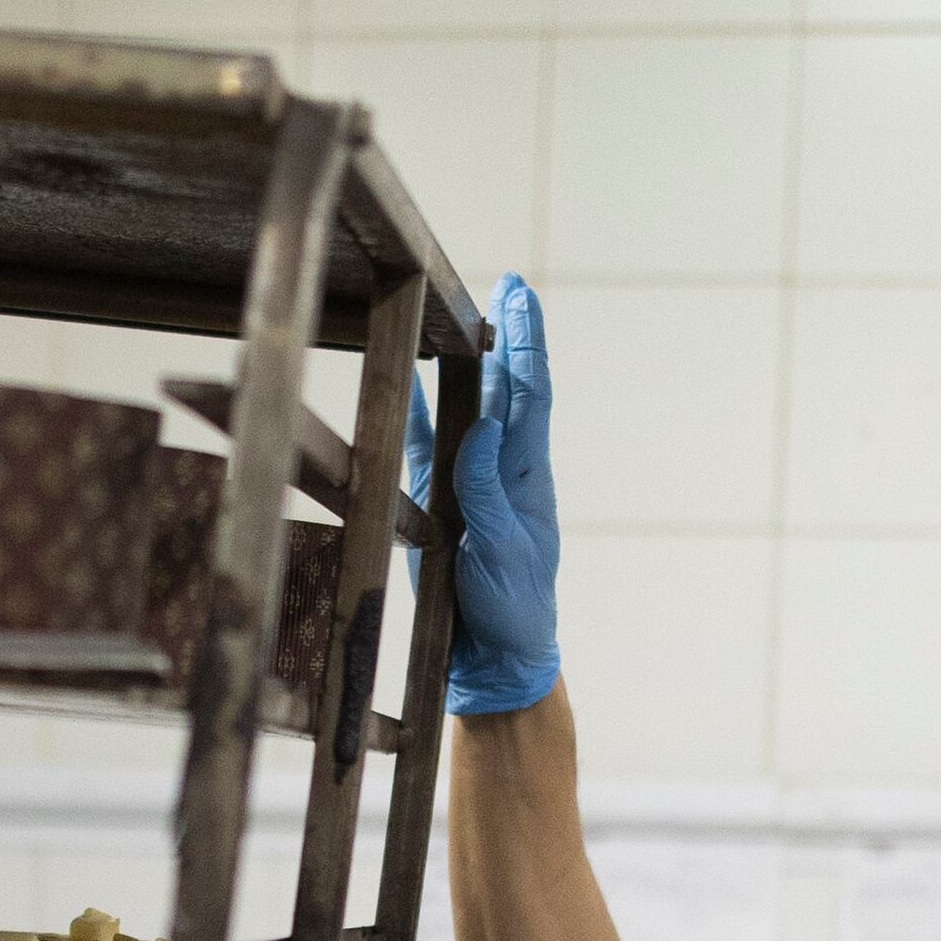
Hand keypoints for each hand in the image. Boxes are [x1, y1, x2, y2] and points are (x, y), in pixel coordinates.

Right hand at [399, 272, 558, 713]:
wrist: (496, 655)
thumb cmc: (513, 607)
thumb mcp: (503, 550)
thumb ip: (488, 490)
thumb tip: (485, 427)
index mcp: (527, 475)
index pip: (529, 394)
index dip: (525, 343)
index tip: (521, 296)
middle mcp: (502, 468)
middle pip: (506, 387)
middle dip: (508, 335)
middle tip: (509, 285)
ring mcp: (470, 482)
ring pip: (469, 408)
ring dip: (468, 364)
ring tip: (462, 315)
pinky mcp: (439, 503)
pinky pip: (426, 447)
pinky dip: (420, 411)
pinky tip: (411, 378)